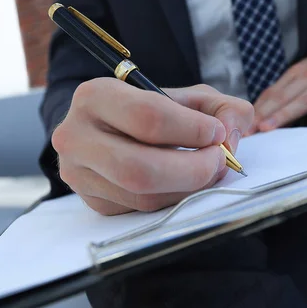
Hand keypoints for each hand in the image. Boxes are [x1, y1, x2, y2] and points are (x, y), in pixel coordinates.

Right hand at [52, 80, 253, 215]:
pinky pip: (141, 211)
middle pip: (139, 168)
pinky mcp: (92, 203)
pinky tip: (185, 184)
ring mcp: (79, 175)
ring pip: (143, 196)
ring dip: (188, 188)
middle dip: (192, 169)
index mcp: (96, 96)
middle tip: (219, 161)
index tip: (216, 132)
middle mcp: (76, 136)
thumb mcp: (188, 98)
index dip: (192, 129)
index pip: (148, 117)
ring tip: (208, 170)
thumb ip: (221, 107)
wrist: (111, 129)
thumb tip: (229, 134)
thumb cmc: (153, 110)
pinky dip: (174, 200)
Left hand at [248, 33, 306, 132]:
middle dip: (262, 113)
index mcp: (299, 71)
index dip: (256, 108)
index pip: (273, 91)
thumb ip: (291, 86)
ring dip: (283, 114)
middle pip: (283, 96)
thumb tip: (266, 107)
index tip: (242, 122)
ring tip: (267, 127)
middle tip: (248, 128)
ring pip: (303, 101)